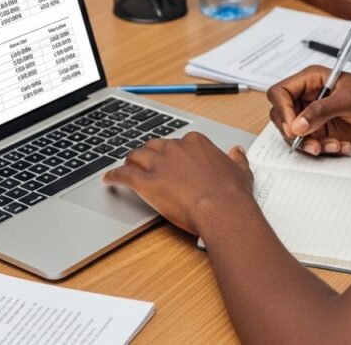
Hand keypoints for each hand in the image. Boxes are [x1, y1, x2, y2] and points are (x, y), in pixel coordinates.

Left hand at [102, 132, 253, 234]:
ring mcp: (159, 164)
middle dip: (148, 153)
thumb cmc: (231, 193)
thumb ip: (237, 159)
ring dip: (129, 161)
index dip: (171, 152)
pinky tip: (109, 180)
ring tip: (125, 167)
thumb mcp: (241, 170)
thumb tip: (237, 151)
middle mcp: (175, 149)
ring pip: (136, 156)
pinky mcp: (145, 182)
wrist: (222, 209)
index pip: (177, 142)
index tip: (171, 159)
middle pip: (154, 146)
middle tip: (145, 162)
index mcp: (195, 143)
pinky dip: (114, 175)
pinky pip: (124, 175)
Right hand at [266, 66, 350, 155]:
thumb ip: (321, 111)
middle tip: (312, 143)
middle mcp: (308, 97)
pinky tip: (341, 145)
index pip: (280, 92)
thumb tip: (297, 124)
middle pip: (282, 116)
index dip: (283, 110)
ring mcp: (314, 115)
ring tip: (333, 146)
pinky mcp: (322, 131)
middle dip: (294, 133)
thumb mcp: (349, 100)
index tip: (293, 127)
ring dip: (311, 144)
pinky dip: (324, 149)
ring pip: (295, 134)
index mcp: (311, 80)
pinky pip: (311, 144)